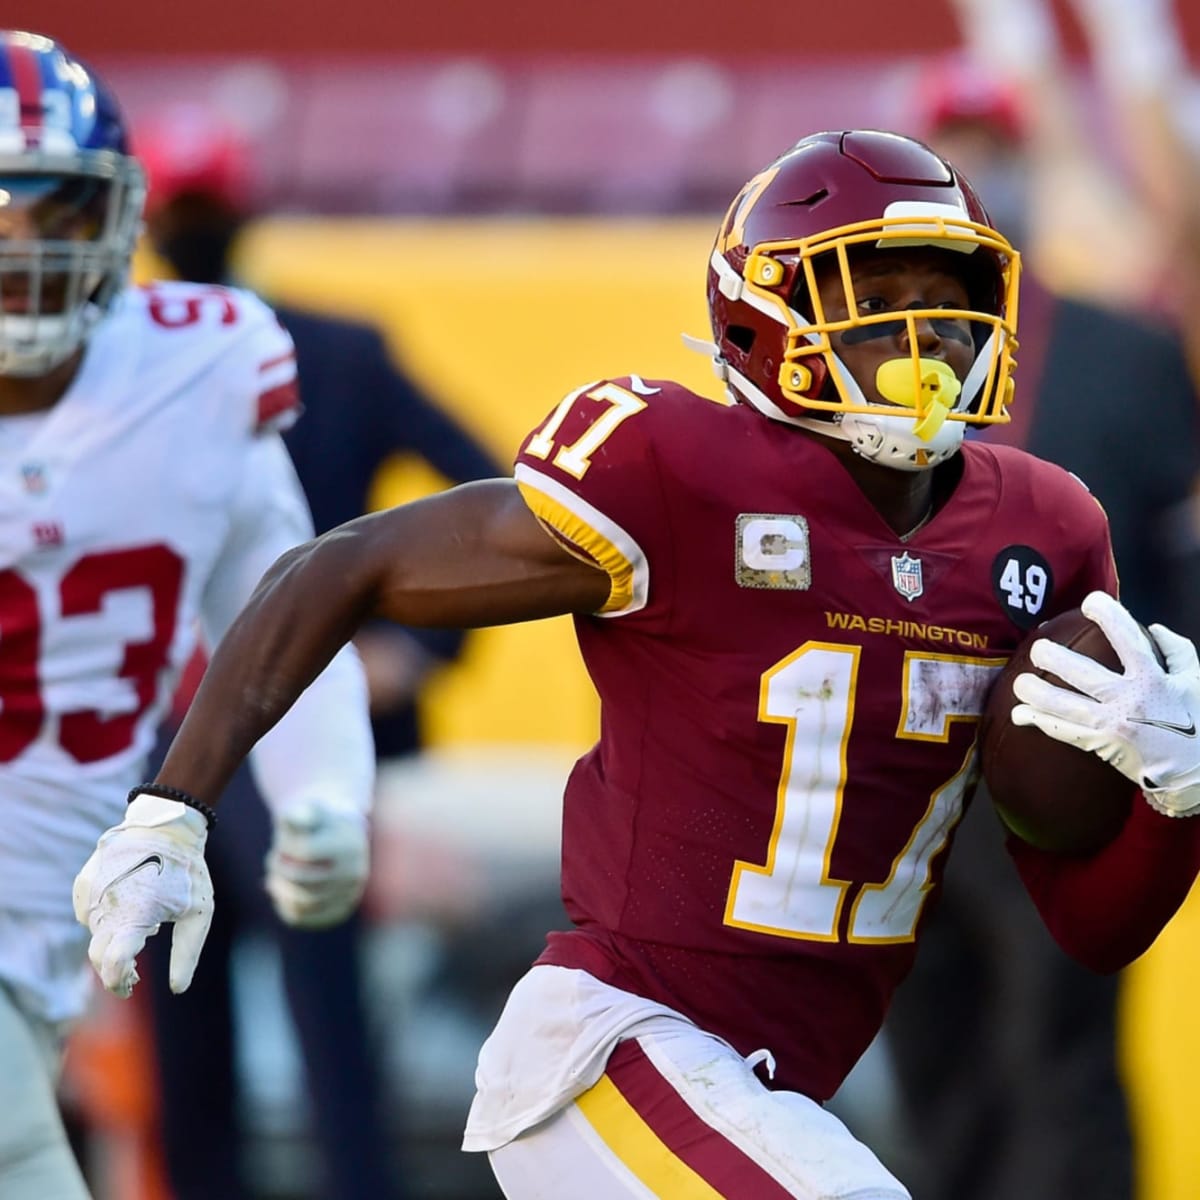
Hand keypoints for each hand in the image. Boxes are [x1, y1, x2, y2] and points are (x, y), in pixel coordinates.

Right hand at [72, 794, 212, 996]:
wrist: (165, 827)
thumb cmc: (187, 871)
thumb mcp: (199, 912)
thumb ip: (187, 952)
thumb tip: (178, 989)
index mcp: (135, 915)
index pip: (113, 964)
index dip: (119, 982)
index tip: (131, 986)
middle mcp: (106, 906)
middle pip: (99, 956)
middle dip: (114, 969)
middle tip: (135, 973)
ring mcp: (90, 894)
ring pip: (94, 934)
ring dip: (112, 941)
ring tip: (144, 925)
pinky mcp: (83, 885)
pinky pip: (89, 914)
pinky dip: (105, 920)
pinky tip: (130, 906)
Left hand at [265, 802, 368, 927]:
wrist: (343, 838)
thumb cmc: (320, 823)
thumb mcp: (310, 810)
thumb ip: (298, 813)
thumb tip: (290, 819)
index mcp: (349, 843)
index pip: (307, 851)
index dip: (285, 848)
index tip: (281, 843)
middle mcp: (355, 872)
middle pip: (304, 879)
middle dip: (279, 869)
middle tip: (273, 861)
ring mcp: (350, 894)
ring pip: (304, 902)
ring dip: (280, 890)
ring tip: (274, 878)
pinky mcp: (341, 910)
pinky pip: (305, 918)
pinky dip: (286, 907)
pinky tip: (282, 893)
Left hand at [1011, 591, 1199, 816]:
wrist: (1195, 772)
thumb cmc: (1196, 722)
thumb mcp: (1196, 681)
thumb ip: (1176, 651)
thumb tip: (1153, 628)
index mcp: (1153, 679)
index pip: (1128, 639)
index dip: (1108, 616)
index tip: (1090, 602)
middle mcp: (1129, 699)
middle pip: (1082, 673)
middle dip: (1053, 658)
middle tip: (1038, 648)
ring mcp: (1112, 723)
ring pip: (1063, 705)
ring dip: (1036, 692)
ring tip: (1019, 682)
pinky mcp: (1101, 745)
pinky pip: (1063, 731)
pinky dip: (1039, 721)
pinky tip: (1019, 714)